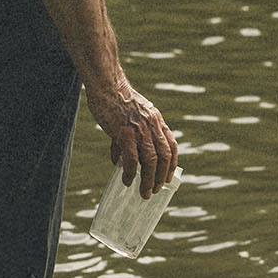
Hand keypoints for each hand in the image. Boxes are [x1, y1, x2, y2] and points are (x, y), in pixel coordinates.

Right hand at [86, 82, 176, 197]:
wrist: (106, 85)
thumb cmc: (114, 99)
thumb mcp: (131, 114)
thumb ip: (131, 135)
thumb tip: (121, 160)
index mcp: (155, 119)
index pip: (171, 144)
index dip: (171, 163)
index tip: (167, 177)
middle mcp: (152, 124)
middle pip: (163, 156)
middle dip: (160, 176)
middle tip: (154, 191)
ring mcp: (139, 128)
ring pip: (150, 160)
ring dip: (148, 180)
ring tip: (144, 193)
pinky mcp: (124, 132)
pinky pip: (132, 158)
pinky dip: (131, 172)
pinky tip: (127, 181)